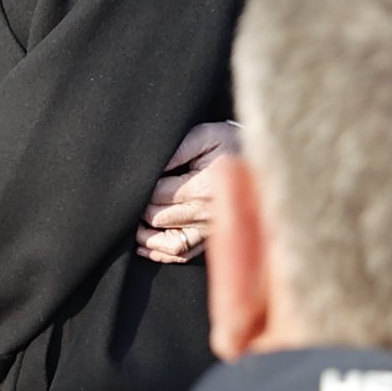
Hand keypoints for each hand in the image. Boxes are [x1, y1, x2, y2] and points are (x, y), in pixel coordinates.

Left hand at [138, 121, 240, 263]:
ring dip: (145, 236)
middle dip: (139, 209)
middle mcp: (209, 213)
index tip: (135, 180)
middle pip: (159, 218)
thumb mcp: (206, 136)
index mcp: (205, 187)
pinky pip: (183, 254)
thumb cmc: (231, 144)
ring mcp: (211, 229)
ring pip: (169, 244)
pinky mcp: (212, 237)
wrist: (262, 160)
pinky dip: (161, 253)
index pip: (159, 194)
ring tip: (132, 223)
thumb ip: (177, 149)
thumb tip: (153, 165)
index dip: (140, 188)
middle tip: (128, 199)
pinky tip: (145, 244)